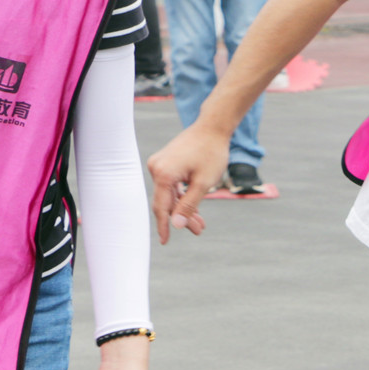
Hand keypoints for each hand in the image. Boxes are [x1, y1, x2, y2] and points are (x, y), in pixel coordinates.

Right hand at [146, 124, 229, 241]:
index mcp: (163, 174)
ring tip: (200, 224)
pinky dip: (183, 196)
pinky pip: (171, 186)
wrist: (212, 128)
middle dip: (182, 218)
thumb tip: (176, 225)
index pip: (161, 207)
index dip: (164, 226)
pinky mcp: (165, 163)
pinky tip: (196, 209)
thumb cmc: (211, 153)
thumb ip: (189, 205)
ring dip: (184, 209)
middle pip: (167, 202)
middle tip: (199, 230)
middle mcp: (156, 169)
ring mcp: (159, 165)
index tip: (165, 242)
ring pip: (170, 195)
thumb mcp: (204, 183)